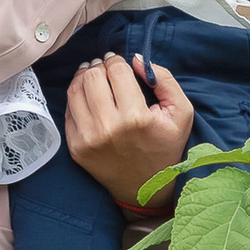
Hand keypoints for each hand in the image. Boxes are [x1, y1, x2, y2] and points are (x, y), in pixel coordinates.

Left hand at [62, 51, 196, 212]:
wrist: (146, 190)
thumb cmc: (165, 147)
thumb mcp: (181, 112)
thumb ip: (164, 79)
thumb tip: (136, 59)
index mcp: (135, 117)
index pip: (116, 70)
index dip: (116, 60)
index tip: (119, 62)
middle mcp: (108, 127)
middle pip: (92, 76)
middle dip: (99, 66)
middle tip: (105, 67)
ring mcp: (88, 139)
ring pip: (75, 90)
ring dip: (84, 77)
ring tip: (93, 76)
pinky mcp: (76, 148)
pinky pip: (68, 110)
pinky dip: (77, 98)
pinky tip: (88, 97)